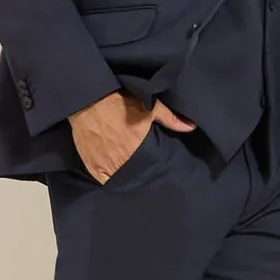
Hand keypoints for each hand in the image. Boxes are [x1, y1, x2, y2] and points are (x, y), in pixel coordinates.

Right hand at [69, 91, 195, 183]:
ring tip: (123, 167)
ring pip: (118, 178)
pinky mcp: (92, 166)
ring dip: (121, 174)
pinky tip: (109, 167)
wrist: (89, 100)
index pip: (149, 168)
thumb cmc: (120, 102)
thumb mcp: (150, 107)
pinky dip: (106, 175)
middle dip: (136, 171)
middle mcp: (121, 161)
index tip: (151, 164)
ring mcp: (105, 165)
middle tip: (136, 164)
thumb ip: (170, 119)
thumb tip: (191, 127)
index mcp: (137, 149)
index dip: (151, 167)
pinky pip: (101, 178)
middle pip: (134, 174)